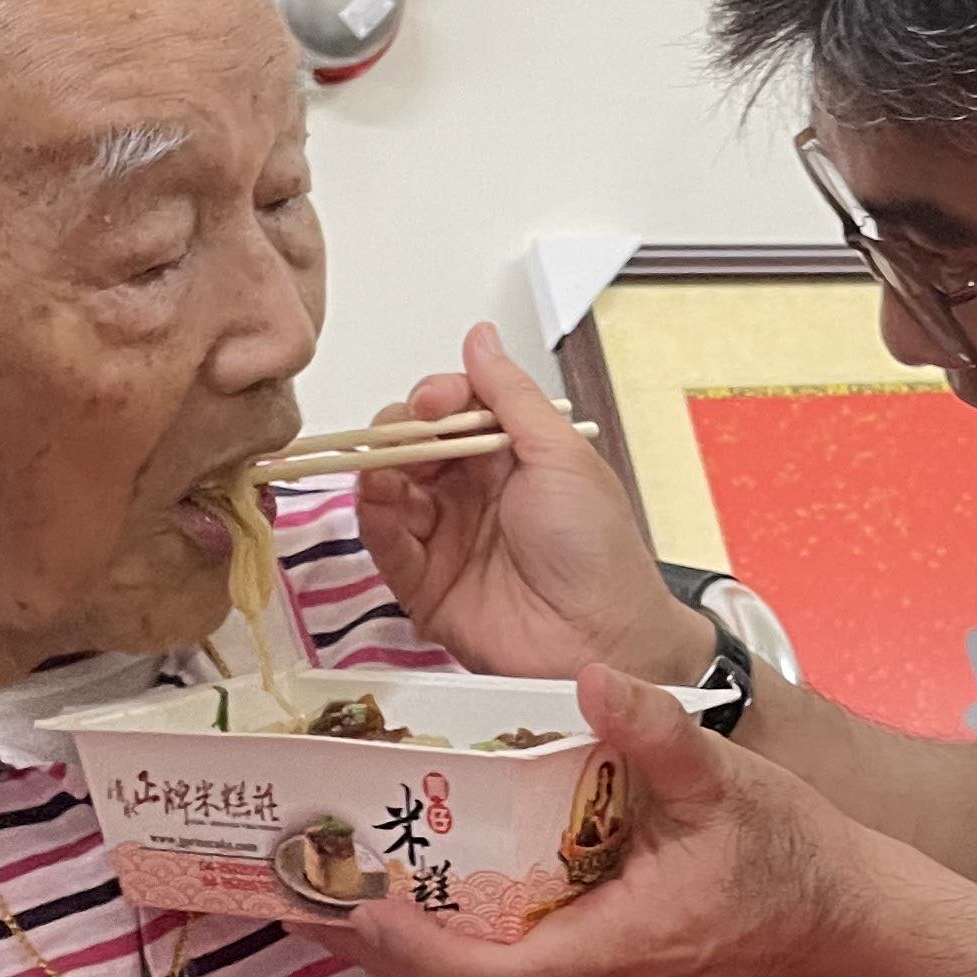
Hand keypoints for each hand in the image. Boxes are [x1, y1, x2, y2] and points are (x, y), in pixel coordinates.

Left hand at [346, 669, 874, 976]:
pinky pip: (519, 961)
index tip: (348, 904)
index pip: (483, 973)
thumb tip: (591, 677)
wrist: (855, 918)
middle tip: (303, 890)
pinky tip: (431, 882)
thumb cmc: (794, 858)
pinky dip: (465, 928)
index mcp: (610, 952)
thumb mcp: (728, 782)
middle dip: (381, 943)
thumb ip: (655, 732)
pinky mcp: (610, 973)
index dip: (408, 945)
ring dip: (416, 937)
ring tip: (343, 883)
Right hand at [351, 325, 711, 684]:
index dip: (435, 398)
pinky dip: (375, 519)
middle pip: (412, 445)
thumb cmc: (597, 550)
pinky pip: (385, 543)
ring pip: (390, 489)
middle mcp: (473, 493)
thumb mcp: (561, 454)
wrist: (601, 638)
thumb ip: (511, 396)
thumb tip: (480, 339)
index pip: (452, 410)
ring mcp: (446, 537)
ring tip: (390, 470)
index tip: (434, 400)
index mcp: (510, 457)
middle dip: (401, 432)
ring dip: (382, 472)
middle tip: (409, 434)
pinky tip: (380, 504)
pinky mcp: (424, 583)